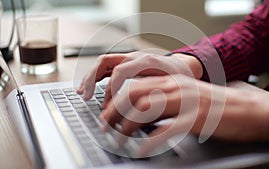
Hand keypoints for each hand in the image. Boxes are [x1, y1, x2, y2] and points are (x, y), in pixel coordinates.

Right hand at [76, 52, 202, 106]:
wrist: (184, 66)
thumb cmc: (180, 77)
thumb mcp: (172, 87)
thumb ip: (155, 96)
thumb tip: (138, 113)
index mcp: (146, 61)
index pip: (119, 72)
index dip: (110, 89)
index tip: (107, 105)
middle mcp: (135, 57)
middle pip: (106, 62)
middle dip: (91, 79)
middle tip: (85, 96)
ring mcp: (129, 58)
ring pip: (103, 63)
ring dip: (90, 77)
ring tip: (82, 92)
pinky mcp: (127, 63)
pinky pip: (107, 67)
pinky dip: (96, 76)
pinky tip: (90, 87)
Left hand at [101, 74, 268, 156]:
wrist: (247, 109)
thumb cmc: (216, 105)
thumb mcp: (186, 97)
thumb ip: (164, 101)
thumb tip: (140, 114)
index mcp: (172, 81)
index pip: (134, 86)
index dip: (115, 101)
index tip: (107, 115)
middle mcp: (175, 87)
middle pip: (133, 95)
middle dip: (114, 111)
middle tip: (106, 127)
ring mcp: (185, 102)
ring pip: (145, 109)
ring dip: (127, 126)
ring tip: (119, 139)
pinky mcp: (195, 119)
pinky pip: (166, 130)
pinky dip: (150, 142)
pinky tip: (141, 151)